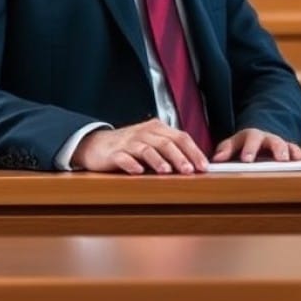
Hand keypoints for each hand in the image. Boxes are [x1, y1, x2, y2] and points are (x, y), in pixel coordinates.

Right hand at [72, 119, 207, 174]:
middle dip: (180, 157)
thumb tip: (194, 166)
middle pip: (166, 143)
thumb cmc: (129, 146)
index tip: (204, 167)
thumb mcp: (152, 143)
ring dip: (158, 161)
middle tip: (190, 171)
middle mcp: (145, 132)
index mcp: (157, 128)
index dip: (194, 152)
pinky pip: (123, 158)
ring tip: (167, 172)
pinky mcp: (113, 153)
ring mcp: (129, 142)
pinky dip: (131, 164)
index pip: (181, 137)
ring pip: (147, 149)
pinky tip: (138, 172)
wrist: (96, 145)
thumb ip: (170, 150)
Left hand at [211, 128, 300, 162]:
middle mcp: (270, 139)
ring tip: (299, 161)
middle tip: (281, 159)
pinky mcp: (293, 151)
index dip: (249, 149)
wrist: (263, 134)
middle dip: (278, 149)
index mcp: (254, 136)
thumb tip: (216, 159)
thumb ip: (226, 149)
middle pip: (275, 142)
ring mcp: (283, 144)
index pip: (251, 140)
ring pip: (291, 146)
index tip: (247, 160)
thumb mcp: (234, 142)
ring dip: (295, 153)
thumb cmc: (246, 143)